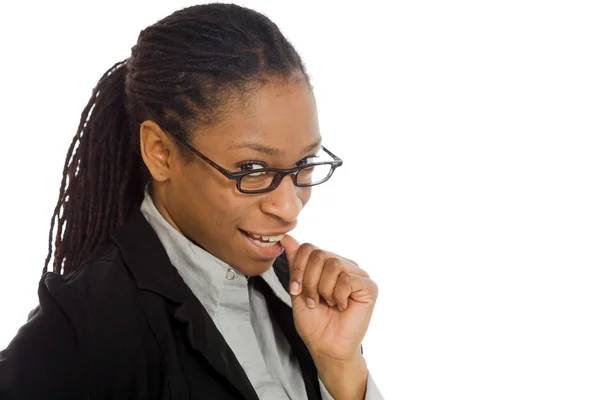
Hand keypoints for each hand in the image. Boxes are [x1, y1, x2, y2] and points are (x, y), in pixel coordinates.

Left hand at [279, 235, 378, 363]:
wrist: (326, 346)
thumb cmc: (314, 322)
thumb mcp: (298, 290)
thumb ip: (296, 264)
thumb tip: (288, 237)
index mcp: (327, 264)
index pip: (308, 247)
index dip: (298, 268)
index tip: (295, 290)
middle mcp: (344, 265)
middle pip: (319, 254)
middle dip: (309, 281)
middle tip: (314, 301)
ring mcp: (358, 274)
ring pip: (333, 264)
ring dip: (323, 289)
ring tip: (328, 303)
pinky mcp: (369, 287)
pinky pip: (347, 279)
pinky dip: (338, 295)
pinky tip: (342, 306)